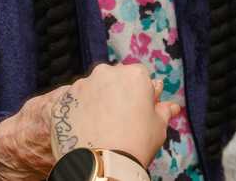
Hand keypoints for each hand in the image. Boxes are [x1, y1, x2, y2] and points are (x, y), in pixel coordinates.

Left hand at [50, 64, 175, 164]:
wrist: (104, 163)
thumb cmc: (137, 143)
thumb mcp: (158, 127)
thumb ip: (163, 111)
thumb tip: (172, 106)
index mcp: (134, 75)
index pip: (139, 76)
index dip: (140, 93)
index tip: (138, 109)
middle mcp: (107, 72)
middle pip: (113, 78)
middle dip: (116, 93)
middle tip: (119, 118)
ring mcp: (82, 84)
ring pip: (92, 88)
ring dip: (96, 100)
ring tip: (98, 126)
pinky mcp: (63, 98)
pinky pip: (72, 100)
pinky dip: (77, 110)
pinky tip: (82, 128)